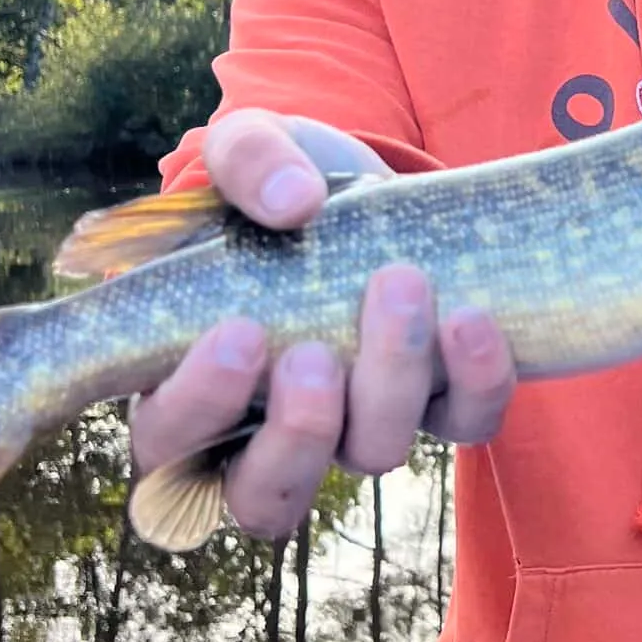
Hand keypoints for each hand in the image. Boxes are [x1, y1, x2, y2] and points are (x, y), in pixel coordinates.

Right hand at [128, 110, 515, 540]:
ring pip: (371, 456)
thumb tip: (292, 202)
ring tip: (400, 286)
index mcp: (189, 381)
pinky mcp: (436, 402)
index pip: (168, 441)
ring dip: (388, 381)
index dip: (199, 405)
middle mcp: (268, 428)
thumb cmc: (280, 181)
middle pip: (267, 494)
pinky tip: (471, 318)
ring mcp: (357, 423)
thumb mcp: (249, 147)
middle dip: (297, 429)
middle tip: (313, 353)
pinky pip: (463, 424)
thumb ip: (247, 159)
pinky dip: (474, 382)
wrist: (370, 182)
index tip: (239, 331)